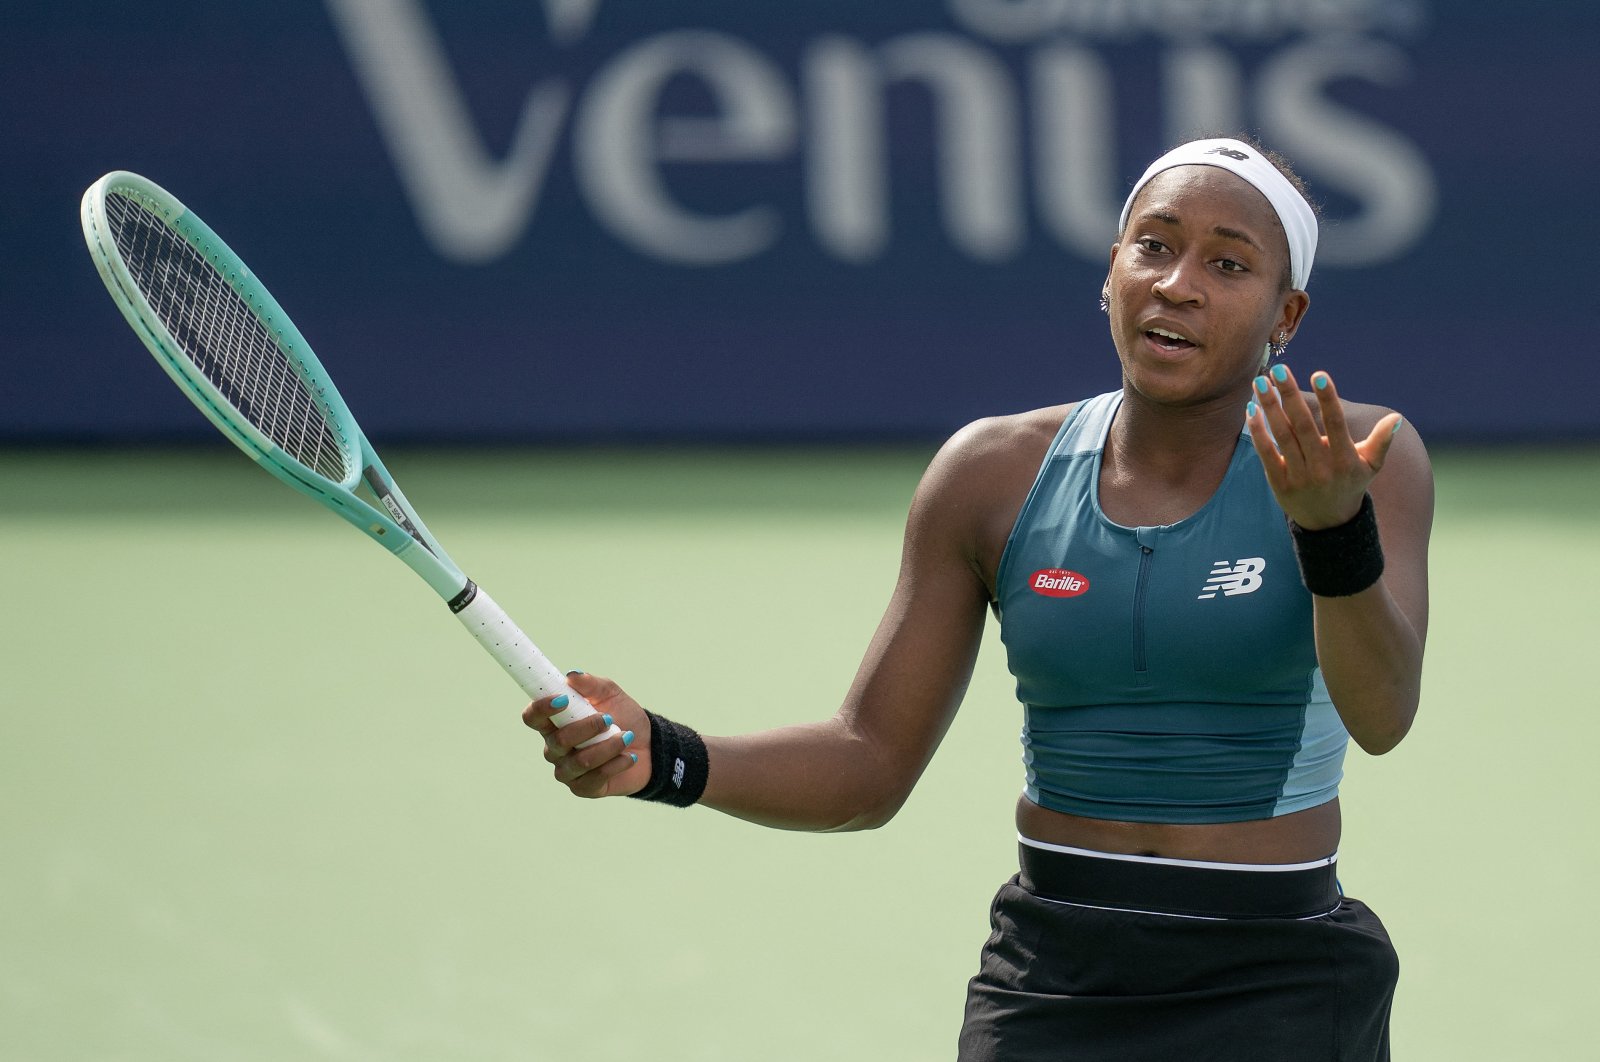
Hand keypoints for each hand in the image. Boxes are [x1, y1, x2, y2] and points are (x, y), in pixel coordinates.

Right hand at [522, 672, 652, 797]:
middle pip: (558, 741)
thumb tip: (572, 675)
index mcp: (555, 722)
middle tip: (609, 718)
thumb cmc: (624, 716)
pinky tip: (629, 756)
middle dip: (586, 728)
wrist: (649, 746)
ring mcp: (567, 770)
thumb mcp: (611, 694)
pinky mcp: (583, 788)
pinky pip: (594, 779)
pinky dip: (615, 764)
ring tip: (627, 737)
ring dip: (607, 747)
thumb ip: (591, 684)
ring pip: (579, 761)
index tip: (563, 700)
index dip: (541, 709)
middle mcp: (555, 748)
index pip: (533, 717)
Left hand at [1245, 365, 1401, 529]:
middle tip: (1279, 369)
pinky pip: (1266, 453)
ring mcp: (1299, 476)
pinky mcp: (1279, 483)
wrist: (1329, 523)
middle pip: (1303, 425)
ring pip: (1282, 435)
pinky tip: (1252, 409)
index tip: (1318, 374)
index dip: (1328, 398)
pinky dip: (1258, 431)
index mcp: (1345, 459)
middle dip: (1289, 395)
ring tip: (1260, 382)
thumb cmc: (1351, 484)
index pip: (1336, 423)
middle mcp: (1321, 467)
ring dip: (1269, 407)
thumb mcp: (1371, 465)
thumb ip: (1382, 441)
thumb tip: (1396, 418)